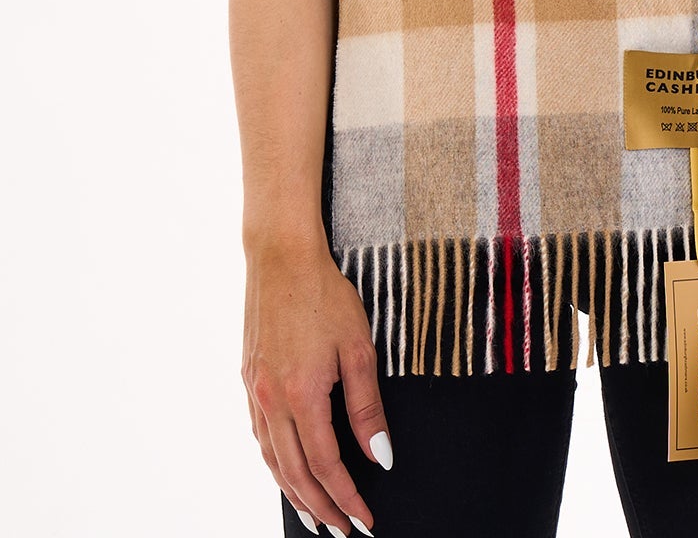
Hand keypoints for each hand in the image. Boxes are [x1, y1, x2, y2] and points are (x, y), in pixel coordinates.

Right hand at [242, 237, 392, 534]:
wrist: (281, 256)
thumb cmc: (325, 294)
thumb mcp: (358, 347)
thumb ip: (367, 406)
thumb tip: (380, 456)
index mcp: (301, 395)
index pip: (327, 465)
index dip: (347, 496)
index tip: (365, 518)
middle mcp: (272, 400)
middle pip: (295, 473)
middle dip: (320, 507)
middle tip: (342, 529)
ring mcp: (255, 390)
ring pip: (272, 460)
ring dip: (293, 493)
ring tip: (314, 515)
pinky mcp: (248, 379)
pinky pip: (260, 435)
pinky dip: (275, 463)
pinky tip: (286, 469)